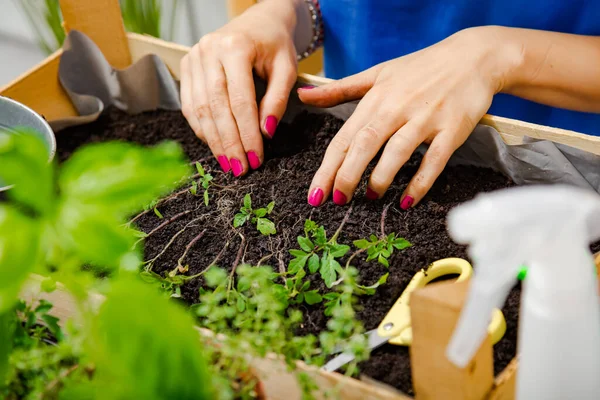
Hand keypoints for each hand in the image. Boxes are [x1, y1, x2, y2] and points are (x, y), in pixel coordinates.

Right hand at [180, 0, 297, 175]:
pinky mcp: (186, 66)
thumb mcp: (287, 69)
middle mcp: (208, 51)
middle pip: (216, 108)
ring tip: (229, 163)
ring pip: (199, 109)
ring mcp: (193, 57)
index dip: (247, 134)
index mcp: (235, 47)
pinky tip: (216, 145)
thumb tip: (265, 133)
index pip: (240, 100)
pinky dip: (202, 128)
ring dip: (214, 141)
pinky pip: (190, 105)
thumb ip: (277, 100)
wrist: (259, 21)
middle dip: (229, 143)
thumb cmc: (275, 45)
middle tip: (240, 169)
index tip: (256, 158)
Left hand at [299, 27, 518, 207]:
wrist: (473, 57)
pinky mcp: (452, 129)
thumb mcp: (377, 74)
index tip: (315, 192)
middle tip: (336, 200)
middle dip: (347, 175)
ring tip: (370, 198)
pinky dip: (421, 182)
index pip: (345, 137)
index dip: (328, 166)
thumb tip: (303, 95)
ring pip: (397, 152)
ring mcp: (425, 119)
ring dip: (381, 179)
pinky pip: (434, 160)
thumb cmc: (420, 68)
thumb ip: (340, 89)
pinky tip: (407, 201)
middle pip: (365, 144)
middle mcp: (397, 108)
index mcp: (376, 98)